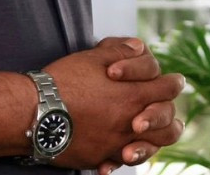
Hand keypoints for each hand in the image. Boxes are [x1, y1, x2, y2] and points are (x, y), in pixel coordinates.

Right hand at [43, 39, 183, 170]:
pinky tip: (112, 159)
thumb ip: (121, 51)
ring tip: (145, 136)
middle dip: (168, 116)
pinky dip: (117, 161)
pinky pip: (116, 162)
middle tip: (163, 110)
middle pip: (169, 125)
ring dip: (151, 142)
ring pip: (149, 147)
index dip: (173, 83)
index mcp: (133, 94)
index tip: (174, 82)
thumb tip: (138, 47)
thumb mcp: (93, 56)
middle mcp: (130, 122)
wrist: (35, 111)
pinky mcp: (98, 157)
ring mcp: (116, 143)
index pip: (168, 89)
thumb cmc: (64, 80)